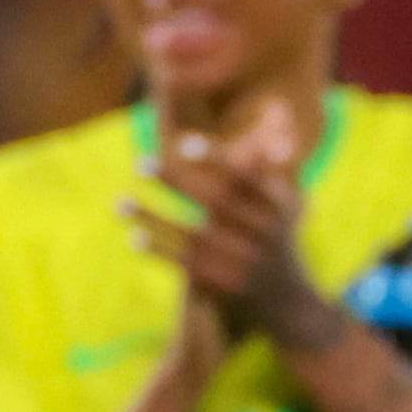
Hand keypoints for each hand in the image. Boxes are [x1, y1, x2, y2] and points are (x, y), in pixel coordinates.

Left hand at [121, 98, 344, 349]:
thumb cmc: (280, 239)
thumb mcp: (287, 201)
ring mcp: (247, 262)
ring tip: (120, 202)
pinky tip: (134, 236)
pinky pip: (187, 265)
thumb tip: (276, 104)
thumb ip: (270, 161)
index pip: (246, 178)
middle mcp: (267, 234)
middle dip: (177, 181)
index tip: (186, 143)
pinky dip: (160, 249)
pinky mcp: (228, 287)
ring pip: (193, 234)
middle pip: (215, 203)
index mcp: (281, 207)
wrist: (292, 307)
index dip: (217, 159)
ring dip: (153, 217)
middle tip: (141, 162)